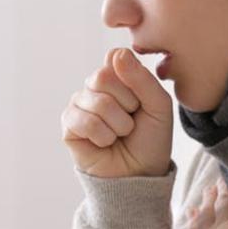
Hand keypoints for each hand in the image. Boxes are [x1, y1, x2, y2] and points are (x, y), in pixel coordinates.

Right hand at [60, 47, 173, 177]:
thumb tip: (115, 53)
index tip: (142, 101)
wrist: (140, 174)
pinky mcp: (68, 125)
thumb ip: (142, 78)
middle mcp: (95, 86)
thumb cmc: (151, 139)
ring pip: (97, 102)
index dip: (134, 82)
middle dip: (127, 105)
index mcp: (117, 75)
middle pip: (103, 77)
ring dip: (118, 125)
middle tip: (131, 121)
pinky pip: (83, 121)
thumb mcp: (159, 106)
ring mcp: (79, 103)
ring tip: (120, 135)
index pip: (117, 58)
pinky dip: (102, 136)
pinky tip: (105, 143)